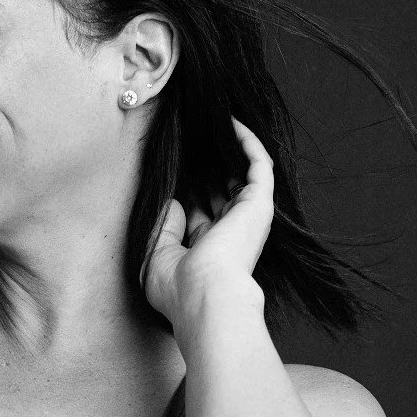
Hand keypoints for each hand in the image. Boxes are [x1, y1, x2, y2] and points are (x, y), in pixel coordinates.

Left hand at [141, 117, 275, 332]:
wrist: (204, 295)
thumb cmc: (178, 287)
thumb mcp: (156, 256)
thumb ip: (162, 227)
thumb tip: (173, 202)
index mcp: (209, 250)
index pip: (200, 212)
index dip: (187, 189)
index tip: (172, 165)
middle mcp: (231, 233)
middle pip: (221, 190)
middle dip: (207, 165)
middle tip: (190, 137)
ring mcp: (247, 217)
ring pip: (241, 173)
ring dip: (227, 148)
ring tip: (210, 121)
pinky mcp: (259, 203)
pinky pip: (258, 163)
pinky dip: (246, 142)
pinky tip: (229, 121)